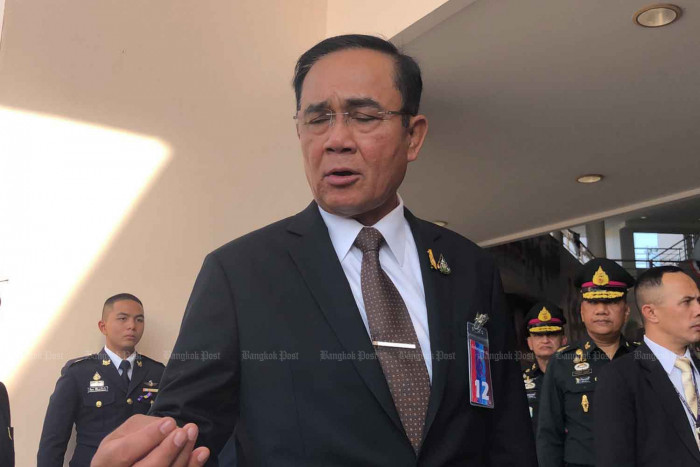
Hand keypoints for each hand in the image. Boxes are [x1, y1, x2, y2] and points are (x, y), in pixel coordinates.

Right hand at [91, 414, 209, 466]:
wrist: (124, 464)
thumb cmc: (123, 445)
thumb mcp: (123, 433)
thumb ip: (143, 428)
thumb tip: (170, 427)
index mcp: (106, 461)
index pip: (126, 452)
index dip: (149, 438)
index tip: (170, 422)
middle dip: (168, 450)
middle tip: (184, 432)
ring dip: (183, 455)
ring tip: (192, 433)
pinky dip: (191, 466)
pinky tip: (202, 452)